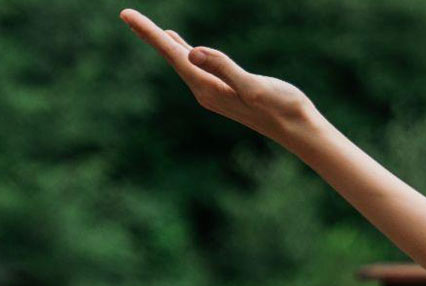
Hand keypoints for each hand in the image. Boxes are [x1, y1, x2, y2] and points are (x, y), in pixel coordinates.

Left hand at [120, 9, 319, 141]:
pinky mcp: (224, 91)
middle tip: (126, 15)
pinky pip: (195, 67)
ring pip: (181, 62)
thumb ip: (224, 68)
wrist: (299, 130)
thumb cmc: (282, 108)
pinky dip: (183, 52)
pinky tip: (182, 46)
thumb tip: (193, 51)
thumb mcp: (254, 87)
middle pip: (171, 57)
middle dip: (149, 35)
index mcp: (208, 87)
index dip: (150, 33)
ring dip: (163, 44)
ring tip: (146, 28)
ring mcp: (213, 92)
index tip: (127, 15)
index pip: (174, 54)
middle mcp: (204, 91)